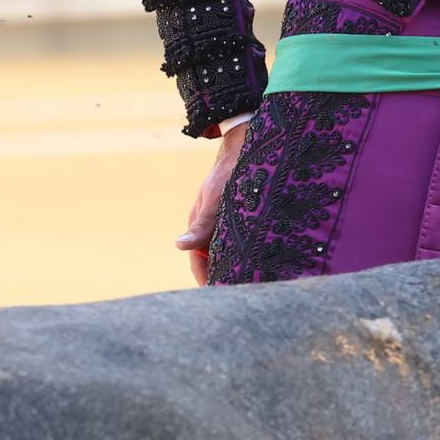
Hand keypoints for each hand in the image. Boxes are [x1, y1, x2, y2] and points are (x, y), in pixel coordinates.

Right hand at [178, 121, 244, 285]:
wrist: (246, 143)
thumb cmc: (231, 170)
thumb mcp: (217, 199)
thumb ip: (201, 224)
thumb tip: (179, 246)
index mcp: (200, 223)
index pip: (199, 261)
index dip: (208, 279)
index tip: (221, 295)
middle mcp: (210, 224)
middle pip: (213, 259)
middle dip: (223, 276)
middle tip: (241, 294)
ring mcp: (223, 219)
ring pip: (226, 249)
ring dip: (236, 264)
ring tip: (253, 282)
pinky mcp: (237, 214)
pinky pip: (238, 238)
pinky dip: (245, 249)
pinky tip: (260, 259)